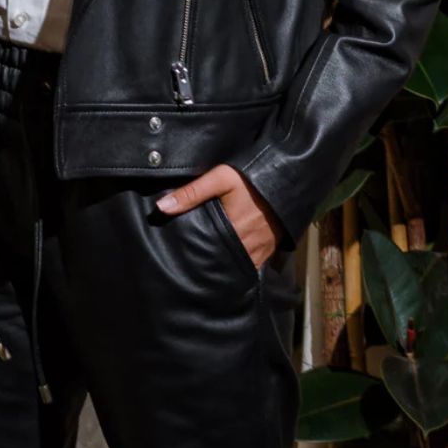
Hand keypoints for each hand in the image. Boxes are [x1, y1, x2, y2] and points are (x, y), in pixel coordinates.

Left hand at [155, 163, 284, 269]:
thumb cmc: (250, 180)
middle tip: (190, 269)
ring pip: (236, 267)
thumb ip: (192, 193)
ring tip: (207, 268)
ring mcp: (259, 251)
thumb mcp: (220, 179)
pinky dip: (239, 266)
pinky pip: (251, 266)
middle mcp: (245, 246)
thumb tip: (161, 207)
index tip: (179, 263)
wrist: (287, 181)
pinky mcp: (268, 250)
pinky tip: (228, 264)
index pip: (207, 253)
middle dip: (208, 266)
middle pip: (222, 263)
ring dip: (223, 266)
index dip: (194, 259)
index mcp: (231, 231)